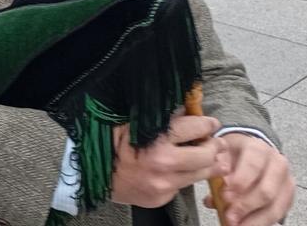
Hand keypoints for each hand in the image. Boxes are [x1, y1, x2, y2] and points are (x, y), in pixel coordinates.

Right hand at [111, 115, 228, 208]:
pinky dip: (184, 177)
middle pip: (207, 154)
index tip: (210, 123)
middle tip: (214, 141)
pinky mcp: (163, 198)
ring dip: (207, 164)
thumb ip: (160, 117)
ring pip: (202, 174)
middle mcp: (163, 162)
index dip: (207, 123)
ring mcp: (164, 183)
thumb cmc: (110, 141)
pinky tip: (177, 170)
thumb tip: (186, 109)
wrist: (92, 171)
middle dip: (214, 146)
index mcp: (156, 137)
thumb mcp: (132, 121)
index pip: (195, 127)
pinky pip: (183, 186)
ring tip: (205, 156)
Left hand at [210, 133, 294, 225]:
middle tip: (229, 216)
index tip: (225, 196)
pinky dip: (261, 222)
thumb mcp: (222, 153)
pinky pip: (278, 214)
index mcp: (258, 149)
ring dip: (254, 220)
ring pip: (274, 207)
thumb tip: (215, 192)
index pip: (252, 165)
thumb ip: (218, 169)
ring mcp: (286, 182)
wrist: (251, 152)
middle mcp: (277, 164)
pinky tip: (246, 225)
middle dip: (245, 206)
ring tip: (236, 225)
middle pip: (266, 191)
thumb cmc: (234, 154)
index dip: (240, 182)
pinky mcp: (288, 197)